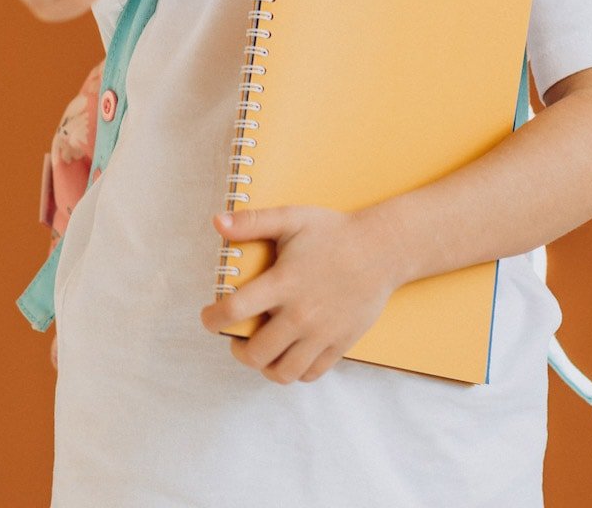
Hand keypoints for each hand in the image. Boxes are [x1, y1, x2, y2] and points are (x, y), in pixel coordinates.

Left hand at [200, 205, 399, 384]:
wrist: (382, 249)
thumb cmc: (334, 232)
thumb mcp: (292, 218)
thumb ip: (253, 222)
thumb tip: (217, 222)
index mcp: (284, 283)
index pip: (235, 311)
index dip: (213, 319)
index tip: (209, 317)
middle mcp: (300, 314)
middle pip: (255, 353)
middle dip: (237, 349)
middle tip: (236, 337)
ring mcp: (321, 333)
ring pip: (281, 372)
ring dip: (263, 366)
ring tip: (261, 351)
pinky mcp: (340, 344)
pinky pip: (310, 373)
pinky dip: (293, 370)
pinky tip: (288, 354)